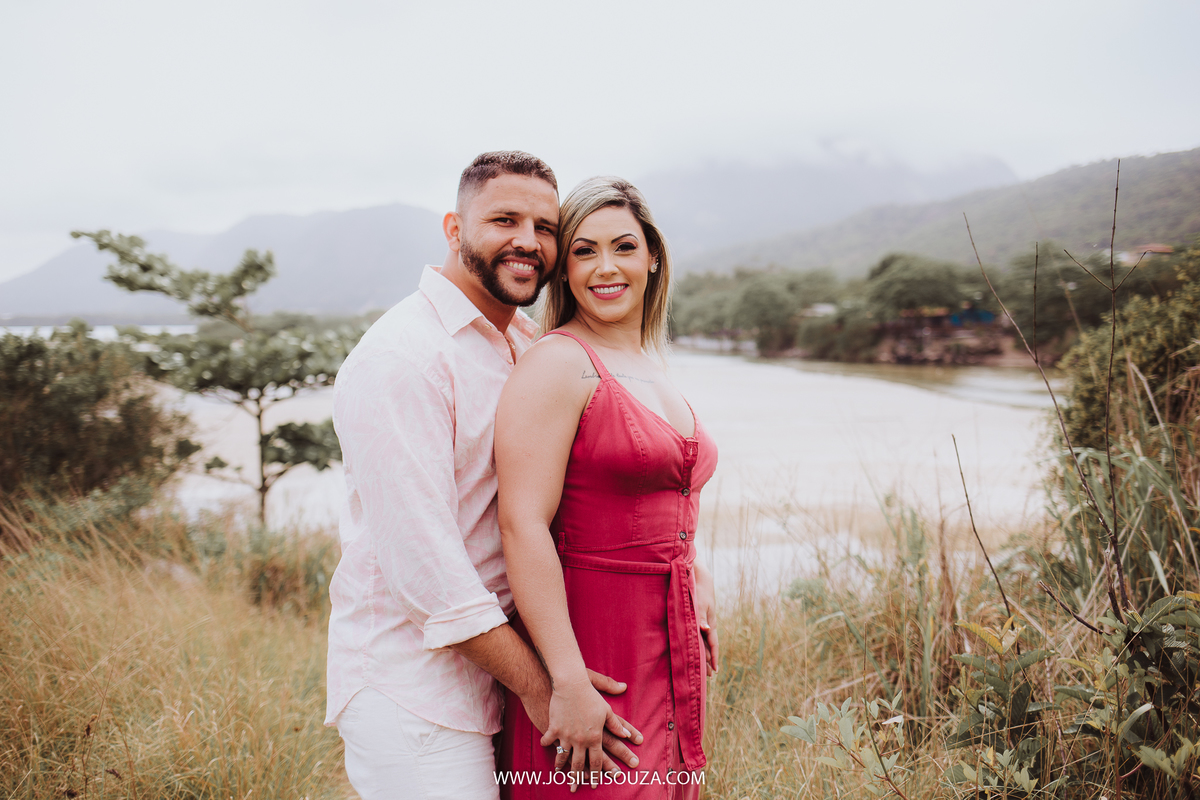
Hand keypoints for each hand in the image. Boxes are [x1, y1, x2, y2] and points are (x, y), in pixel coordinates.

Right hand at [539, 674, 628, 789]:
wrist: (569, 683)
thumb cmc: (589, 693)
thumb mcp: (606, 708)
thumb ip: (615, 723)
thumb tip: (625, 733)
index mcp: (596, 734)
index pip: (598, 759)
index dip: (598, 773)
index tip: (596, 784)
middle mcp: (581, 738)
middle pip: (580, 763)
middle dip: (580, 778)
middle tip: (578, 789)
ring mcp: (566, 734)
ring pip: (564, 757)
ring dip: (564, 769)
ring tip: (563, 778)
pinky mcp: (554, 728)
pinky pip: (550, 742)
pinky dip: (549, 748)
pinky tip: (548, 753)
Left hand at [694, 561, 719, 674]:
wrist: (700, 576)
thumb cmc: (699, 590)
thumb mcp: (700, 604)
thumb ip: (701, 618)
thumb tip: (706, 630)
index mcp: (711, 624)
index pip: (713, 645)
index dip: (714, 658)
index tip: (714, 671)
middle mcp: (709, 625)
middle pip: (710, 646)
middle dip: (709, 660)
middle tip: (708, 676)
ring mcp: (705, 622)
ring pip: (705, 641)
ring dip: (705, 654)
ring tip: (703, 666)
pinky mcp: (699, 618)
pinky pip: (700, 635)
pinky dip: (699, 644)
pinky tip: (696, 648)